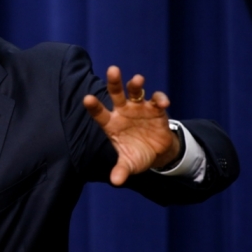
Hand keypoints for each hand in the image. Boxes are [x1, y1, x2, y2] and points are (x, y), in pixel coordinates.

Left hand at [83, 66, 180, 185]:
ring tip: (138, 79)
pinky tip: (164, 102)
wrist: (157, 153)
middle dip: (114, 82)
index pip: (99, 113)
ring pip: (136, 92)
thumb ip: (121, 170)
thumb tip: (115, 181)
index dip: (94, 106)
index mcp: (111, 124)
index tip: (87, 98)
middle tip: (112, 69)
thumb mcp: (129, 164)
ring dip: (136, 85)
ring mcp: (139, 108)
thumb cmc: (136, 155)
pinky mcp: (155, 109)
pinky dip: (160, 99)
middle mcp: (123, 112)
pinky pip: (157, 100)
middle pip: (116, 93)